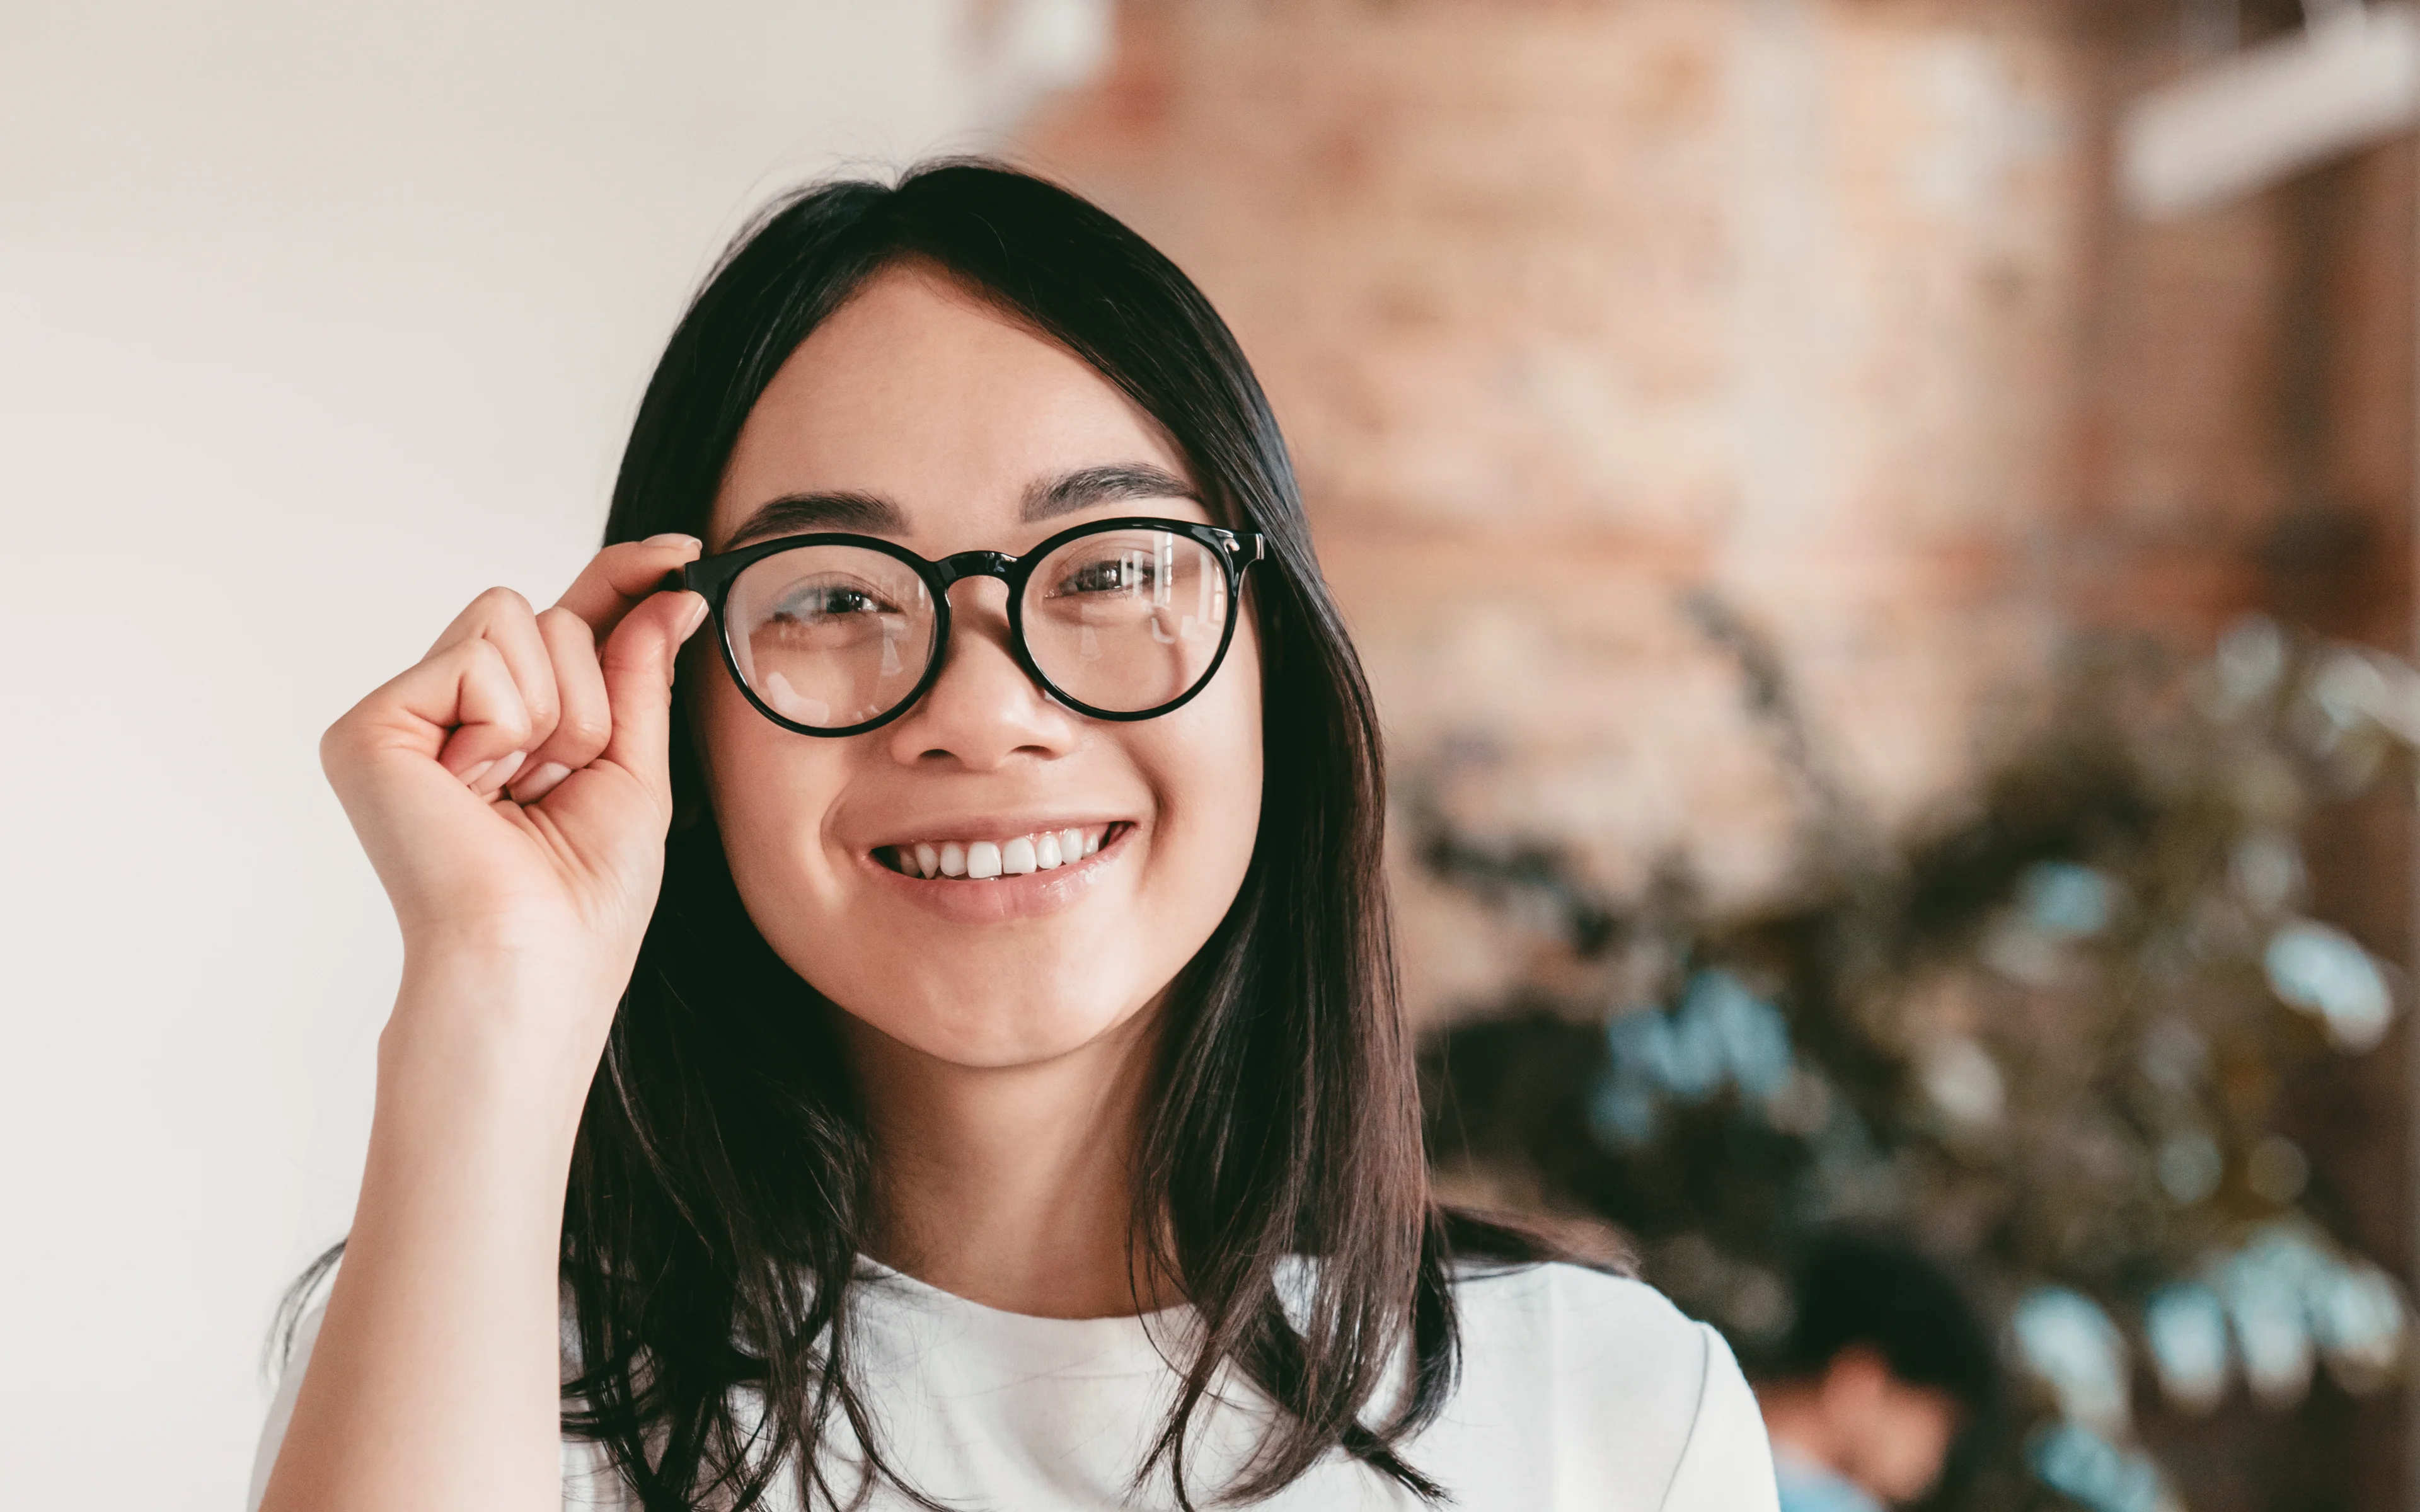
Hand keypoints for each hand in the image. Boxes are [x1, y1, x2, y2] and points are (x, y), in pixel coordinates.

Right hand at [320, 534, 708, 1037]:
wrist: (534, 962)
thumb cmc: (582, 900)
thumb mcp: (634, 769)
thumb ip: (640, 672)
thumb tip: (670, 589)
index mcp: (507, 723)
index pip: (567, 620)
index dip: (621, 576)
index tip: (683, 549)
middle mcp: (449, 710)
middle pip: (548, 614)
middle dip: (588, 698)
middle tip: (557, 782)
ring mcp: (405, 714)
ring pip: (516, 621)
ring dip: (555, 713)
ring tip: (521, 790)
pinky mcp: (370, 725)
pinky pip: (476, 657)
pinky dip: (506, 724)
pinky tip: (479, 788)